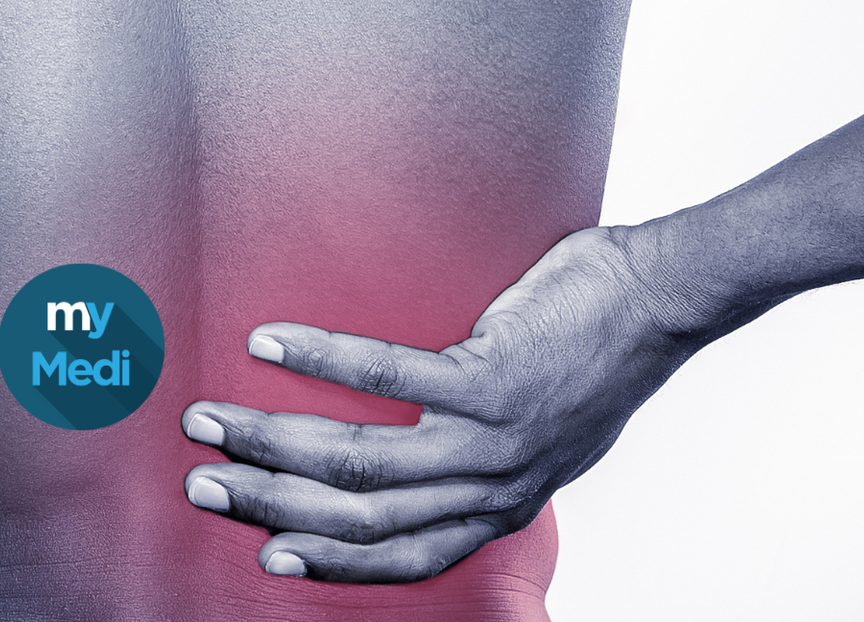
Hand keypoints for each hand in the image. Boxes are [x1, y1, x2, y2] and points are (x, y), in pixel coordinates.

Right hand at [179, 227, 703, 582]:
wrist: (660, 302)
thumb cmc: (592, 349)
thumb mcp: (539, 429)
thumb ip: (478, 445)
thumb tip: (412, 431)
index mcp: (500, 503)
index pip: (399, 559)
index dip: (328, 562)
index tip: (264, 548)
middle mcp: (492, 485)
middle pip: (359, 518)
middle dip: (270, 503)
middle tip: (203, 478)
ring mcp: (490, 436)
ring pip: (359, 461)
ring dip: (272, 439)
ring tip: (213, 415)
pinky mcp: (491, 376)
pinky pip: (385, 375)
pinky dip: (318, 361)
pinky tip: (270, 342)